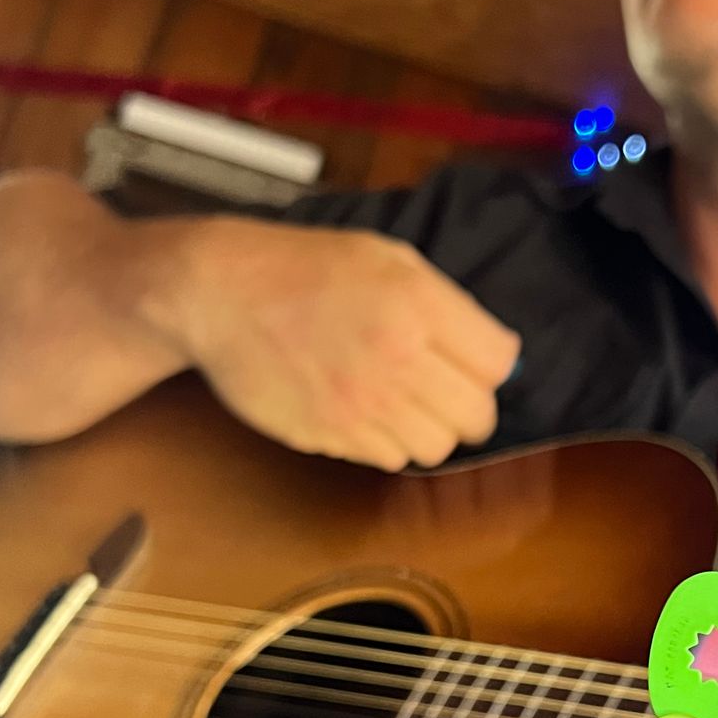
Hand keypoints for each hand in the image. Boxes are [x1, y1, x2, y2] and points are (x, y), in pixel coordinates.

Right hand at [141, 218, 521, 471]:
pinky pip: (388, 458)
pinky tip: (362, 408)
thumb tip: (499, 361)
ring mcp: (361, 404)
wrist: (219, 293)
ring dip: (428, 428)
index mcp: (417, 305)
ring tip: (400, 399)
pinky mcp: (330, 435)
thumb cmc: (306, 268)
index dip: (491, 364)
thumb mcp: (386, 259)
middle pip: (477, 416)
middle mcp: (396, 358)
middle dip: (470, 406)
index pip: (498, 363)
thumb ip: (447, 307)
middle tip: (445, 390)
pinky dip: (386, 441)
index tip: (472, 359)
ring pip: (435, 447)